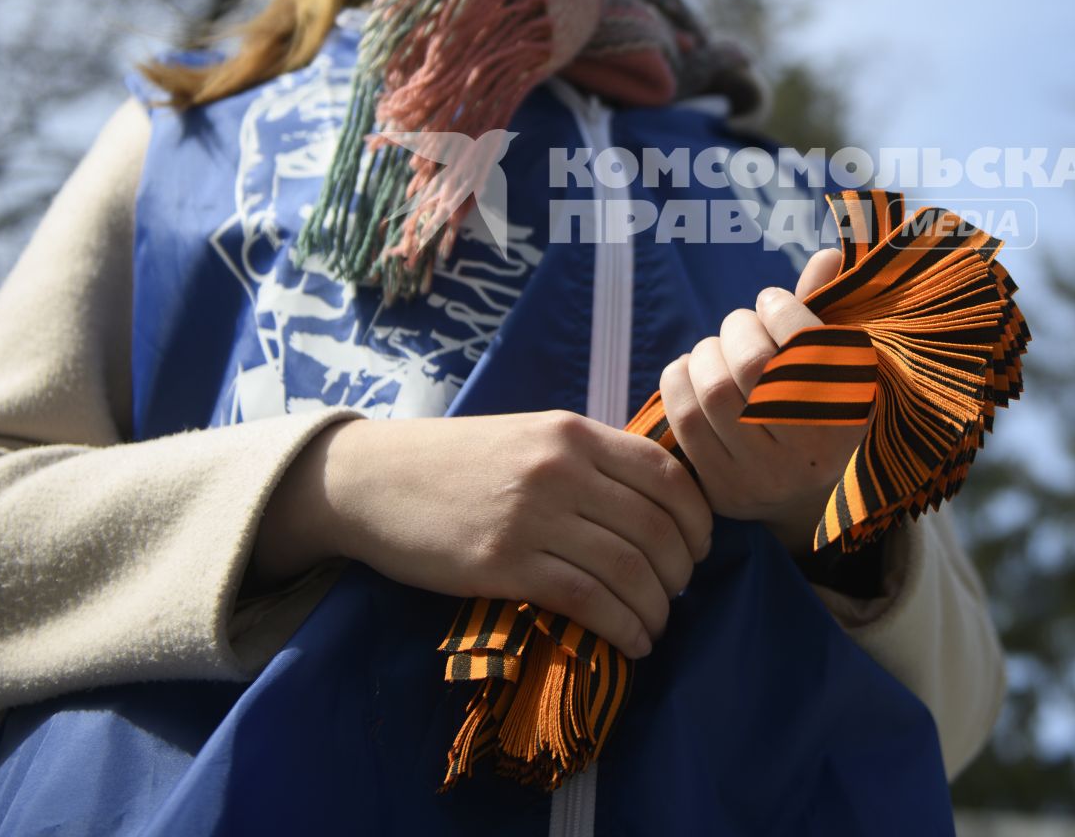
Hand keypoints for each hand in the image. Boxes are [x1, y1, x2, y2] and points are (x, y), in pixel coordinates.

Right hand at [251, 411, 713, 658]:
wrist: (374, 479)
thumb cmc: (456, 461)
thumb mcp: (529, 435)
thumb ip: (588, 459)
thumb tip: (653, 501)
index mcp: (573, 432)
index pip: (667, 474)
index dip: (697, 518)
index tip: (700, 547)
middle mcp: (560, 469)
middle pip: (656, 527)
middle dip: (681, 570)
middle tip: (678, 592)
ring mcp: (533, 516)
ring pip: (628, 568)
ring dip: (655, 607)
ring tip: (655, 626)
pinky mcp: (504, 564)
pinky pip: (587, 600)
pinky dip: (621, 627)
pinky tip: (630, 642)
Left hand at [658, 248, 862, 556]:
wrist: (804, 494)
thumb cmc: (819, 405)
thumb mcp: (836, 363)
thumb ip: (827, 310)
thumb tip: (827, 256)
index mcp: (848, 416)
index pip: (807, 347)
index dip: (780, 308)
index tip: (772, 300)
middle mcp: (808, 456)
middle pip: (751, 366)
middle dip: (738, 327)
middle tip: (742, 324)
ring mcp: (760, 478)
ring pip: (711, 389)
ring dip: (706, 351)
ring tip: (718, 348)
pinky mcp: (720, 489)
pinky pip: (683, 418)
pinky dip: (679, 379)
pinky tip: (693, 371)